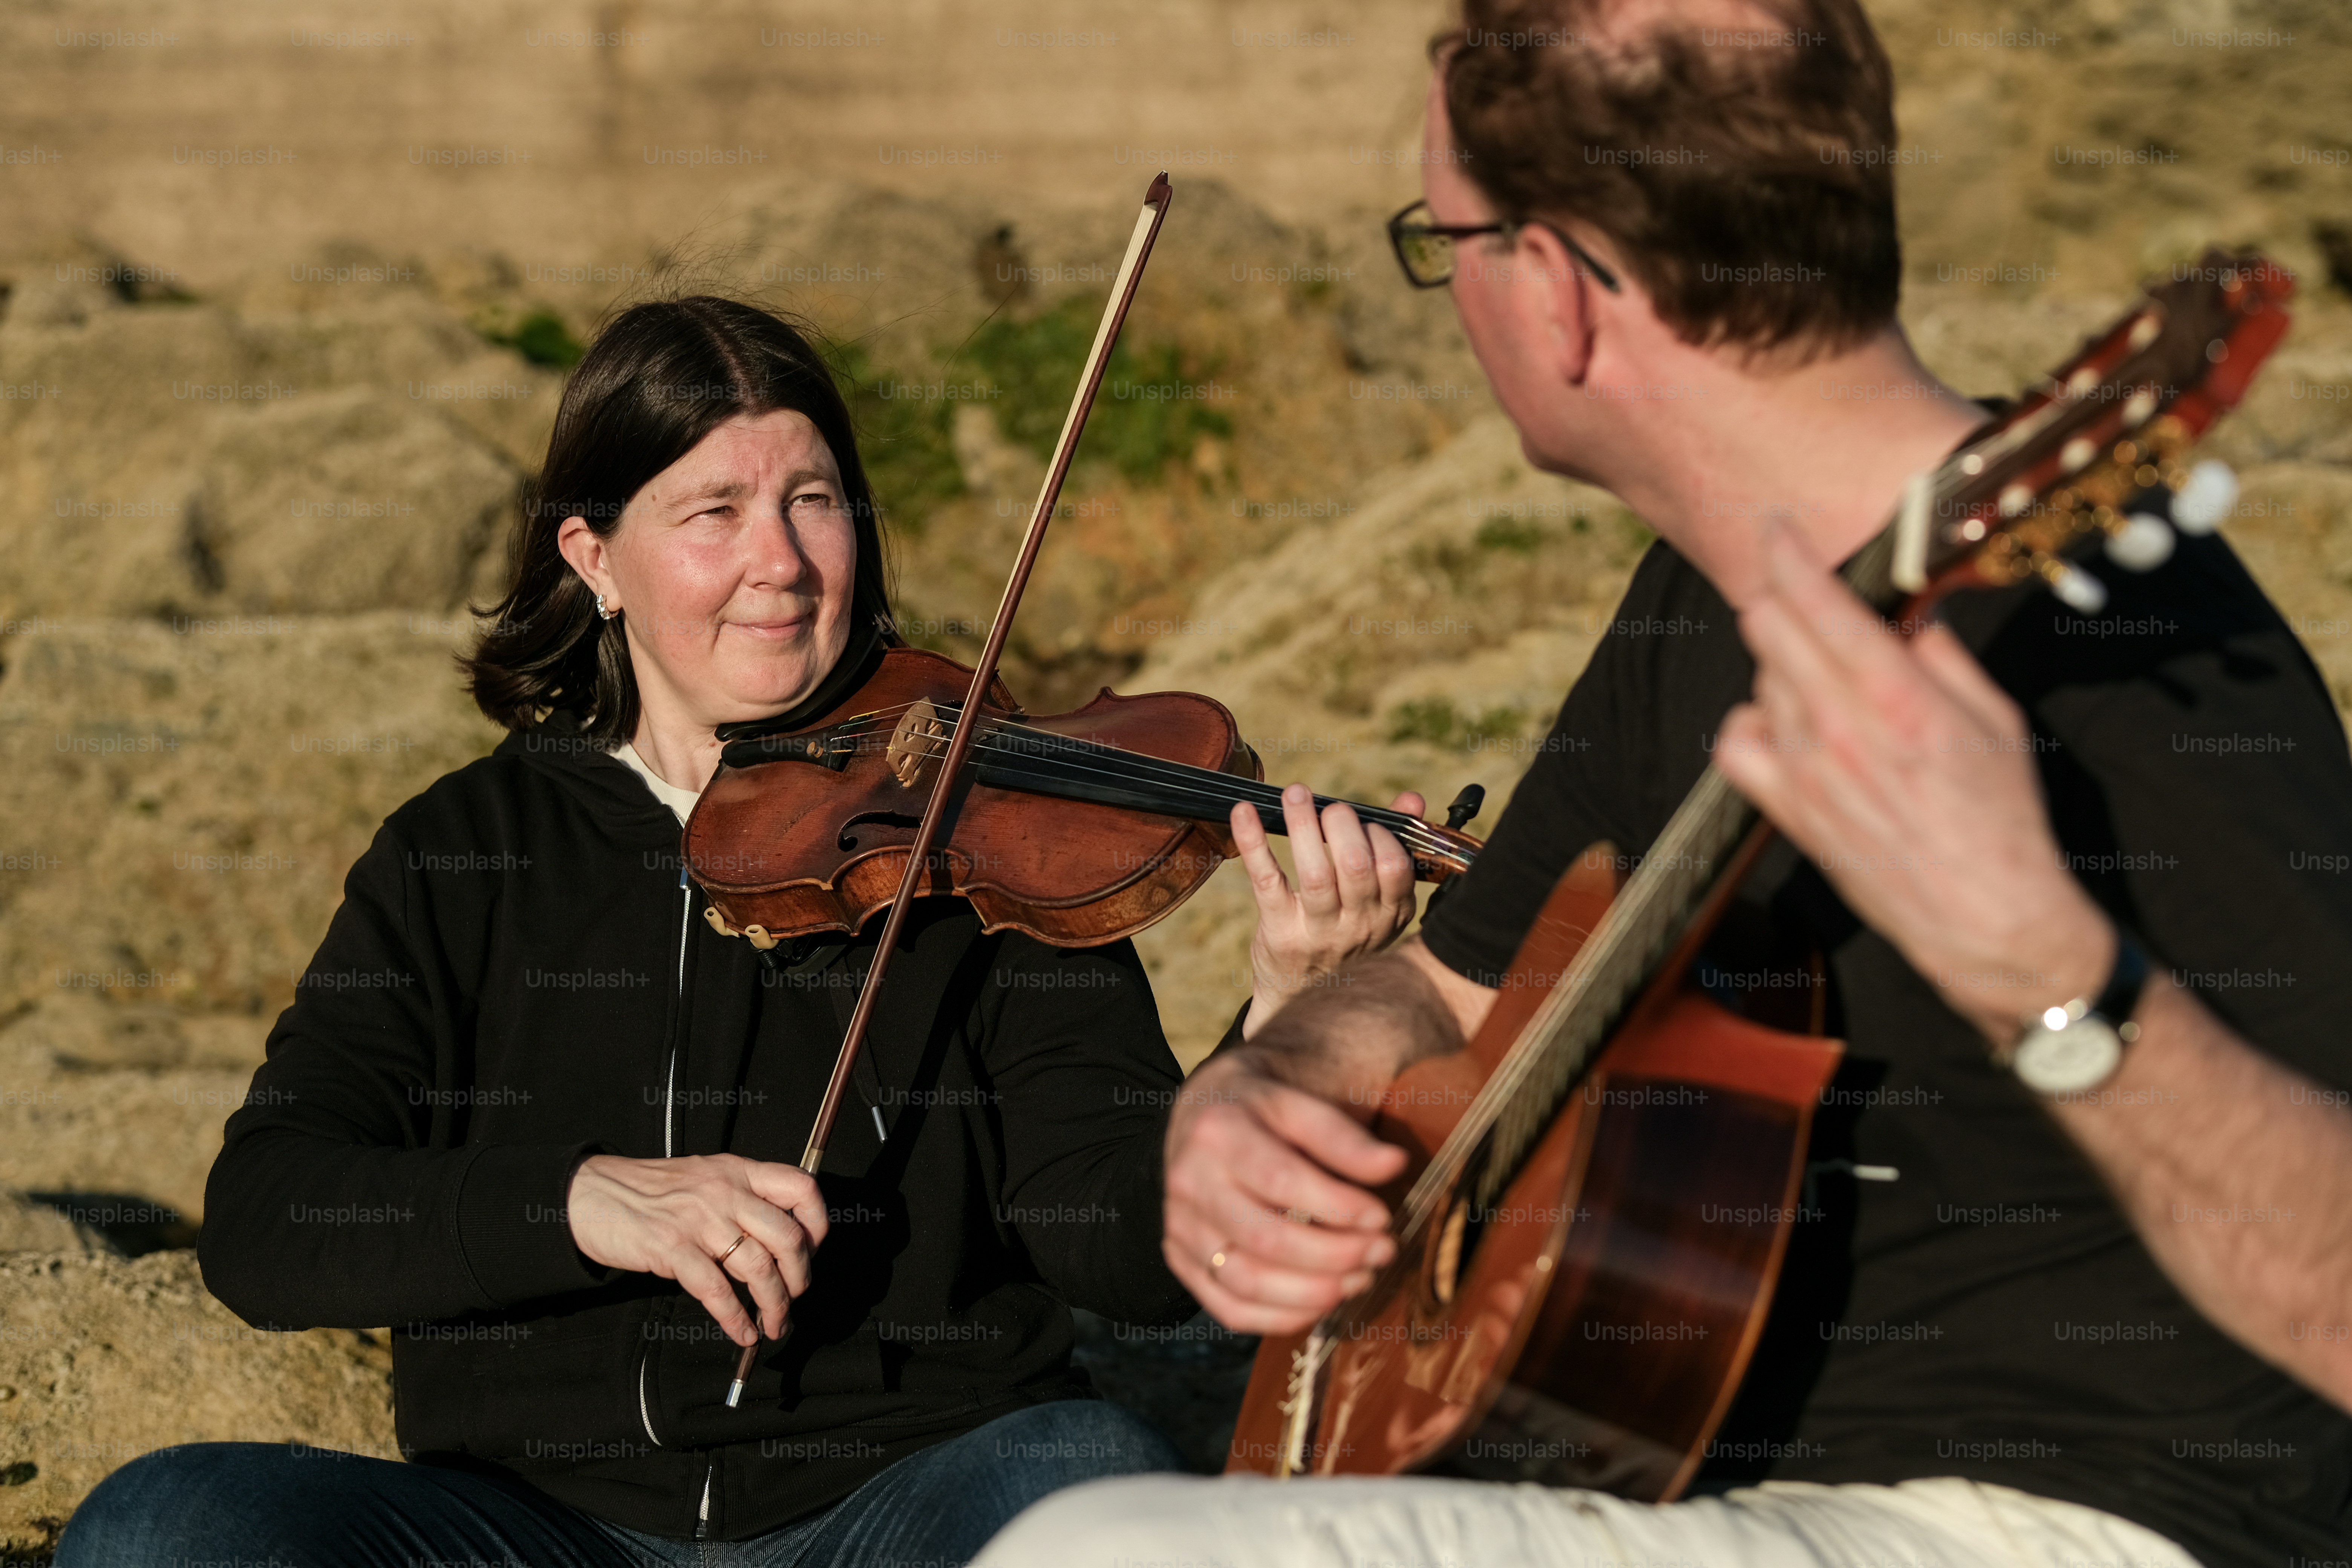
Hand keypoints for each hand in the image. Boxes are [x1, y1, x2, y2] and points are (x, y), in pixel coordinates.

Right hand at [566, 1153, 829, 1347]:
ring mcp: (699, 1219)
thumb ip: (742, 1198)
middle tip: (794, 1298)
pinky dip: (734, 1318)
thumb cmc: (652, 1192)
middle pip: (788, 1237)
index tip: (813, 1251)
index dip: (818, 1223)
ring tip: (774, 1325)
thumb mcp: (705, 1178)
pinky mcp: (671, 1248)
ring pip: (758, 1268)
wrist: (592, 1195)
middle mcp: (724, 1191)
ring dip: (774, 1305)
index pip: (800, 1187)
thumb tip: (780, 1242)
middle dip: (800, 1277)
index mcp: (738, 1170)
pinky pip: (716, 1290)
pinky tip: (741, 1333)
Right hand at [1161, 1051, 1406, 1333]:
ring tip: (1360, 1279)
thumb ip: (1343, 1137)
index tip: (1381, 1216)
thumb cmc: (1258, 1112)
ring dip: (1314, 1293)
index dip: (1337, 1207)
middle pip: (1265, 1239)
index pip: (1281, 1181)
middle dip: (1335, 1255)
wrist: (1198, 1120)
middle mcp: (1190, 1183)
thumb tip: (1394, 1164)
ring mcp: (1180, 1228)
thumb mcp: (1297, 1105)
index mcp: (1220, 1132)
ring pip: (1247, 1282)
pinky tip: (1322, 1303)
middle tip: (1382, 1251)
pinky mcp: (1181, 1260)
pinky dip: (1282, 1317)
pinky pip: (1230, 1309)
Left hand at [1234, 785, 1423, 1037]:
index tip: (1362, 822)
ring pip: (1316, 872)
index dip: (1378, 835)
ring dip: (1303, 824)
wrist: (1300, 996)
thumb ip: (1395, 848)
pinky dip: (1253, 841)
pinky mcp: (1280, 932)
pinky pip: (1267, 880)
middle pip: (1356, 865)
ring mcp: (1319, 932)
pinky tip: (1243, 812)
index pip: (1395, 867)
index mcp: (1390, 914)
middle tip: (1329, 809)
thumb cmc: (1343, 936)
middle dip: (1342, 824)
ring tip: (1294, 794)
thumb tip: (1412, 799)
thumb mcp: (1378, 902)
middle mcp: (1359, 925)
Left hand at [1712, 526, 2114, 1038]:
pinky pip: (1736, 743)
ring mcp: (1806, 770)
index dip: (1788, 553)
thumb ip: (1942, 654)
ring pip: (1759, 677)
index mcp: (1898, 695)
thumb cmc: (2002, 817)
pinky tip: (1787, 724)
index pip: (1817, 600)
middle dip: (1781, 597)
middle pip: (1768, 627)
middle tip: (1803, 594)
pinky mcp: (1788, 810)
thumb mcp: (1995, 717)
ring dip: (1784, 661)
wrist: (1986, 917)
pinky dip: (1754, 721)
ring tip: (1827, 675)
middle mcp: (1841, 727)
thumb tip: (1909, 607)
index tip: (1778, 529)